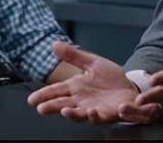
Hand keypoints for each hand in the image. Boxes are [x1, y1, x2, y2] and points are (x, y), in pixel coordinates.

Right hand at [27, 42, 160, 123]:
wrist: (130, 88)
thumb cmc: (110, 79)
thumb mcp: (92, 63)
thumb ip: (74, 56)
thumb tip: (55, 45)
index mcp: (76, 88)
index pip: (56, 91)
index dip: (44, 95)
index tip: (32, 100)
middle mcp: (83, 101)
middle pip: (64, 106)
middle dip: (53, 108)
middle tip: (42, 109)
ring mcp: (96, 109)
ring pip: (83, 115)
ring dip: (74, 115)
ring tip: (66, 111)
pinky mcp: (111, 114)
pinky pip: (107, 116)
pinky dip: (102, 115)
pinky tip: (97, 111)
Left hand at [127, 31, 162, 123]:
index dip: (162, 79)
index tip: (152, 79)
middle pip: (161, 96)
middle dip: (150, 98)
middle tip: (139, 100)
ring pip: (156, 109)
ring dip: (143, 110)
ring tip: (131, 109)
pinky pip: (155, 117)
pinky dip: (145, 118)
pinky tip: (132, 117)